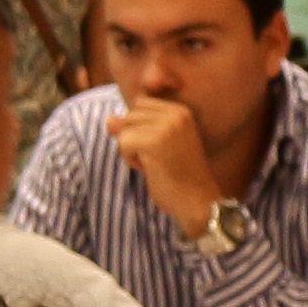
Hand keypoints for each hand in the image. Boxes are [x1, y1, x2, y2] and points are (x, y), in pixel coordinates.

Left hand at [107, 92, 221, 239]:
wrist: (199, 201)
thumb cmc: (178, 177)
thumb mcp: (156, 147)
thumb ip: (134, 129)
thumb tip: (108, 119)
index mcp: (180, 111)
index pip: (140, 105)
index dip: (140, 129)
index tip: (161, 149)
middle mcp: (175, 113)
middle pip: (130, 116)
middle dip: (135, 139)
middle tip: (159, 159)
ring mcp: (165, 126)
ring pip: (124, 130)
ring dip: (132, 151)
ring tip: (156, 164)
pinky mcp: (154, 141)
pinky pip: (123, 143)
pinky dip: (131, 160)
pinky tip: (151, 170)